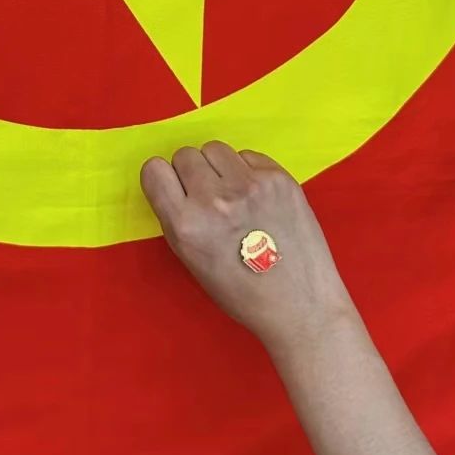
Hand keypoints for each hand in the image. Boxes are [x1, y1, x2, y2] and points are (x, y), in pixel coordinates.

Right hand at [140, 142, 352, 353]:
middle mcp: (215, 200)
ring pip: (215, 148)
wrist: (301, 305)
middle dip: (193, 173)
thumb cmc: (244, 293)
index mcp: (186, 226)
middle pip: (186, 155)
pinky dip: (248, 171)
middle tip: (210, 198)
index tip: (175, 189)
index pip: (154, 170)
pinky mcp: (278, 178)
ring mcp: (250, 185)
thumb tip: (177, 185)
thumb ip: (179, 219)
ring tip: (235, 196)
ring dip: (219, 168)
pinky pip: (248, 155)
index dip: (164, 179)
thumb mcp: (193, 262)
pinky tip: (259, 199)